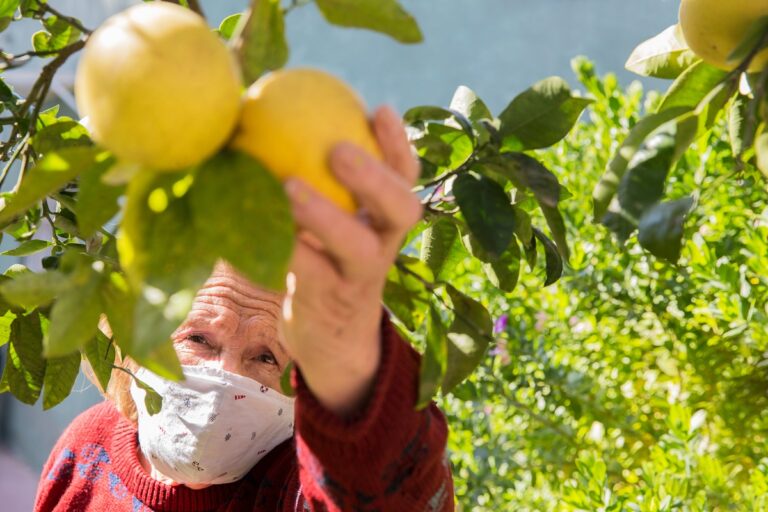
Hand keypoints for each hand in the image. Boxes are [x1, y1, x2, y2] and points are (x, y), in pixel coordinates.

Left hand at [280, 105, 421, 416]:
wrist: (331, 340)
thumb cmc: (323, 263)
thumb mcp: (332, 226)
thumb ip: (317, 184)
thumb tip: (264, 116)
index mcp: (385, 221)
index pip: (406, 178)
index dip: (399, 145)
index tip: (379, 109)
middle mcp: (383, 247)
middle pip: (401, 209)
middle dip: (375, 177)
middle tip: (338, 149)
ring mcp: (359, 279)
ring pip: (357, 247)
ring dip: (326, 216)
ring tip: (290, 187)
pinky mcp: (328, 304)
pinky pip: (304, 272)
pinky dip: (278, 247)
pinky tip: (245, 223)